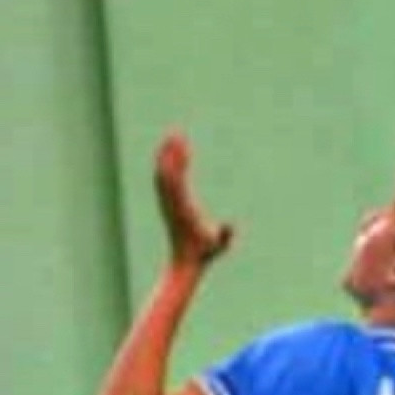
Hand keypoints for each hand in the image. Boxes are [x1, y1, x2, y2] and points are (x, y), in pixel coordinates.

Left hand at [154, 134, 233, 270]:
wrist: (183, 263)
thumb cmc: (204, 254)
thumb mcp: (218, 247)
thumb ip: (225, 237)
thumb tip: (232, 226)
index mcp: (183, 207)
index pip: (178, 179)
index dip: (179, 160)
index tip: (182, 143)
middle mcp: (171, 203)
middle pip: (167, 172)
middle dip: (171, 151)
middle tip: (176, 130)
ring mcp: (167, 204)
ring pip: (162, 175)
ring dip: (166, 156)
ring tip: (172, 137)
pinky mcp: (166, 206)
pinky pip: (163, 182)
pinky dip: (165, 166)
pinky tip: (169, 156)